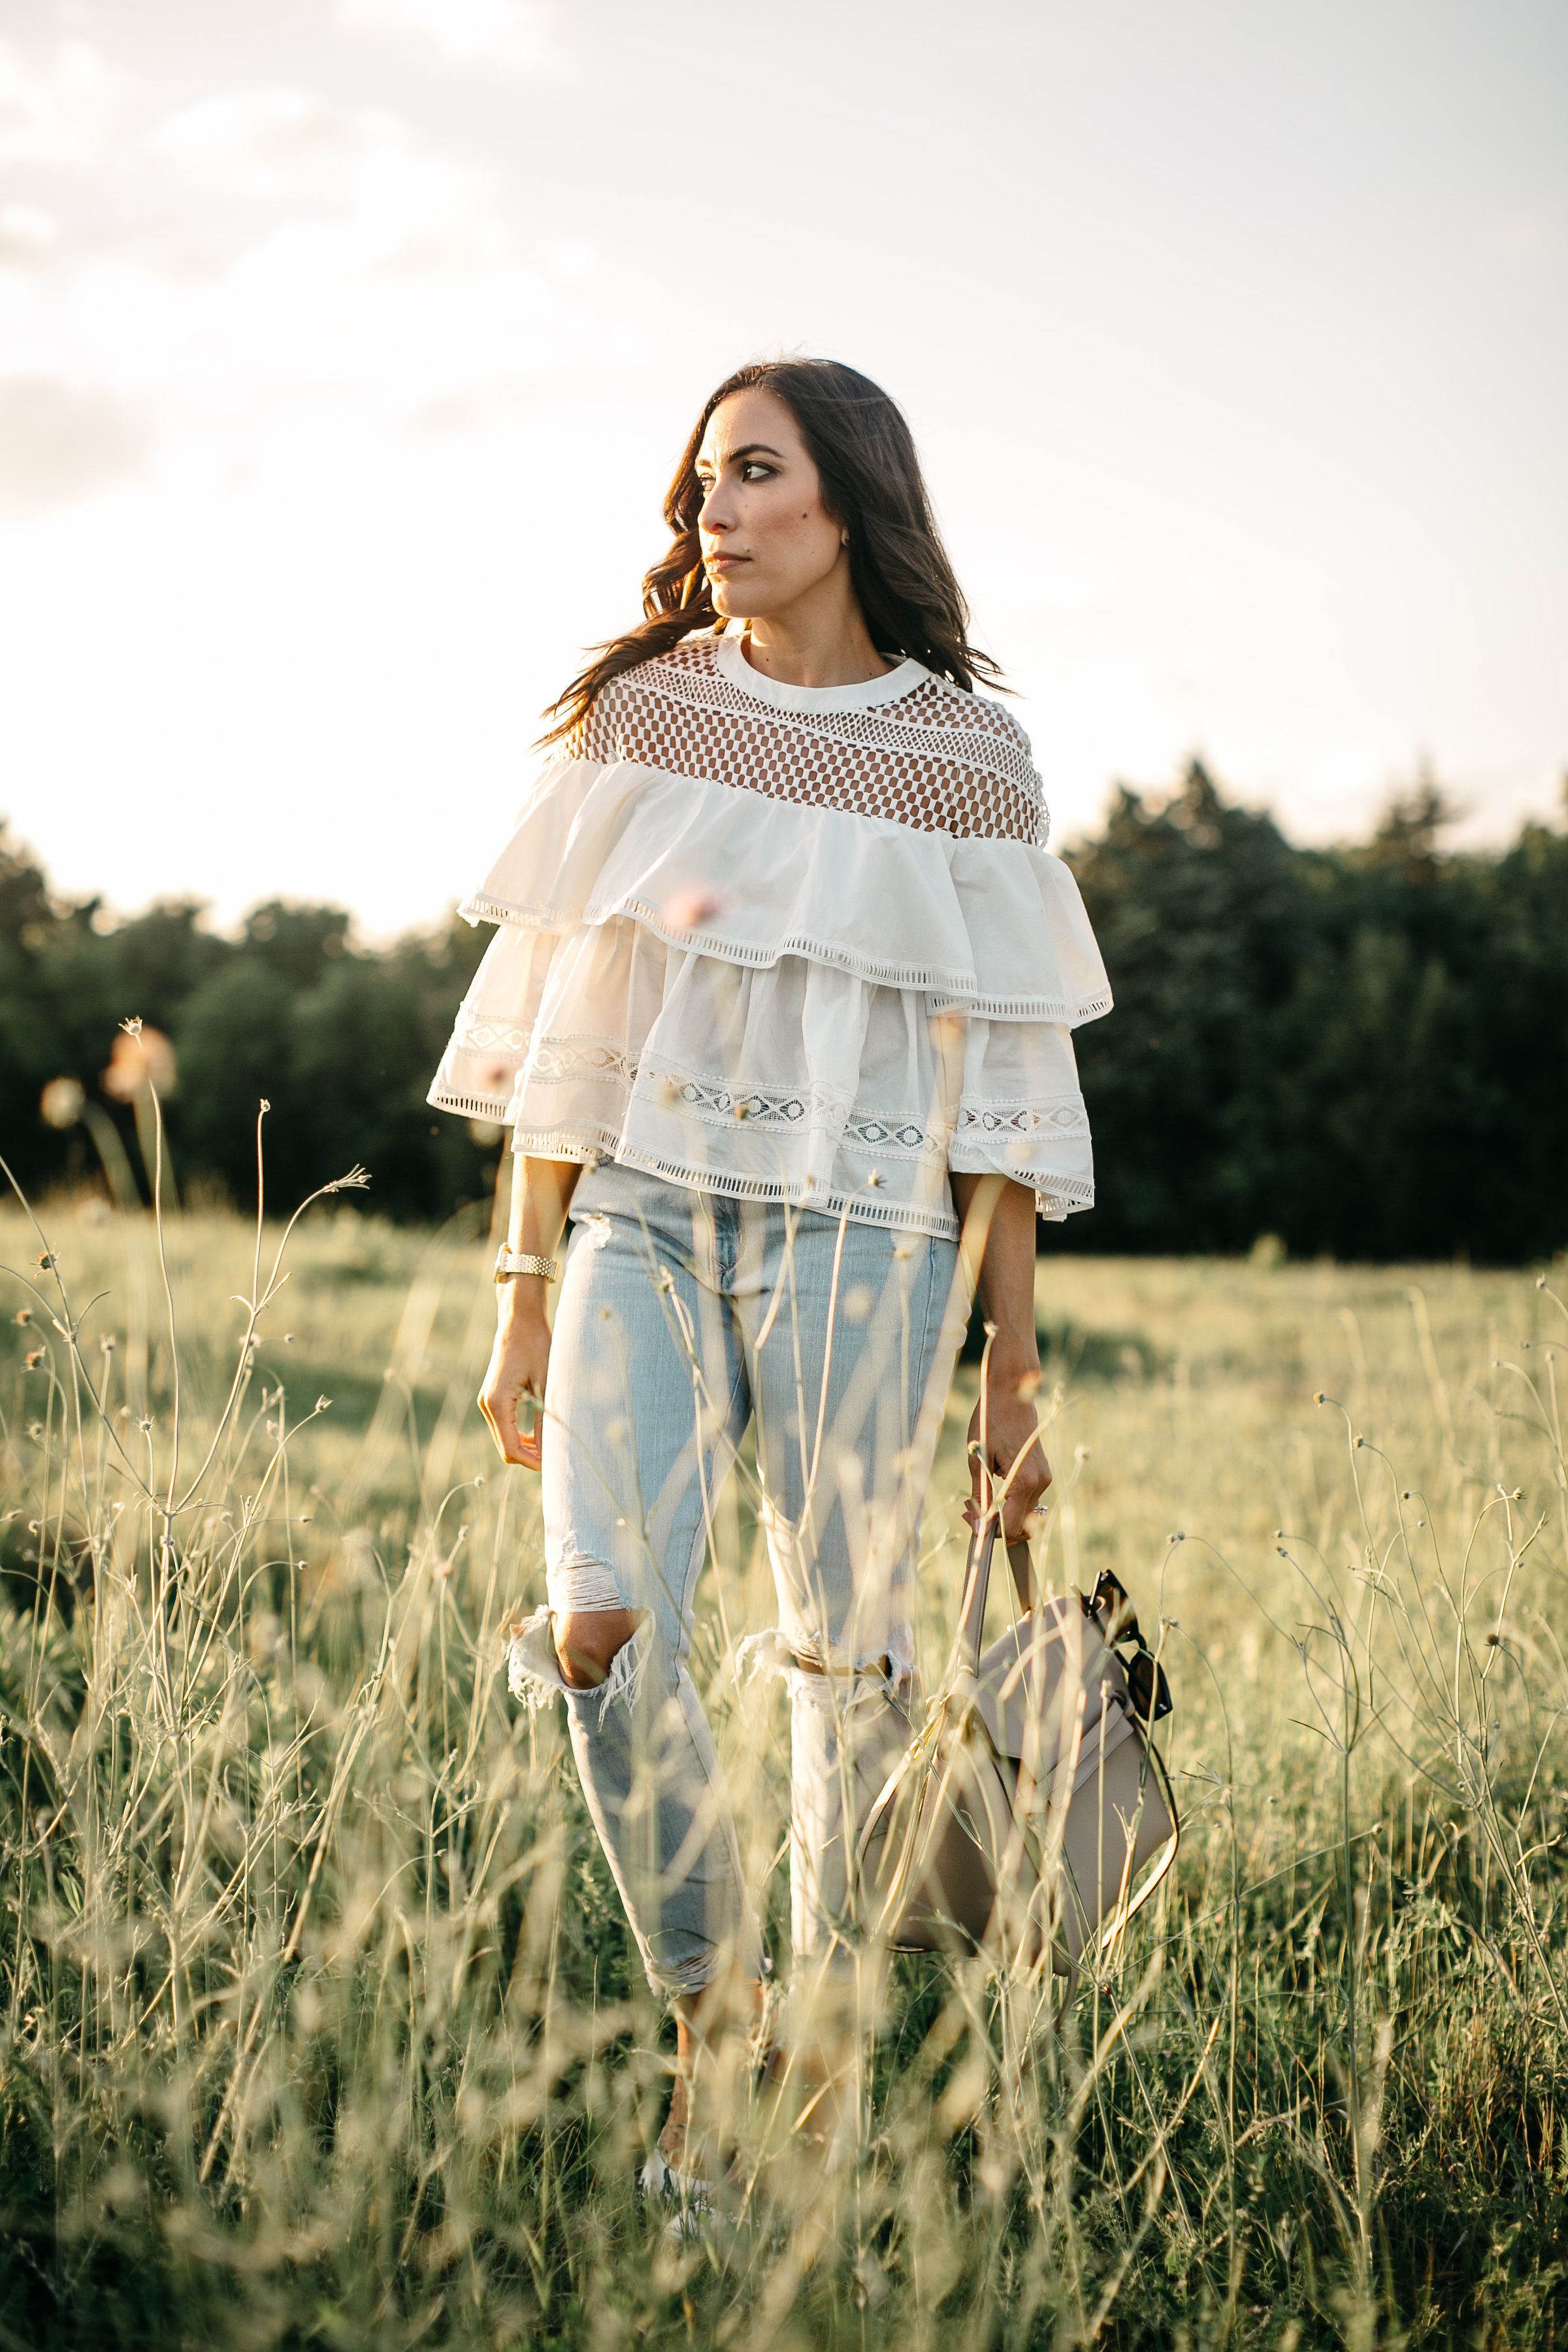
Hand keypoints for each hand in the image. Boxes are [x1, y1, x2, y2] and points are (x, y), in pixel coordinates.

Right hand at [478, 1284, 550, 1468]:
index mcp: (497, 1403)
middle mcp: (487, 1405)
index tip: (554, 1465)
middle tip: (556, 1458)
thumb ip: (546, 1420)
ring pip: (503, 1438)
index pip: (510, 1448)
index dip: (531, 1462)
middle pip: (505, 1447)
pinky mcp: (491, 1397)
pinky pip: (503, 1426)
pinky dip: (519, 1434)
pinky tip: (539, 1434)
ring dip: (525, 1447)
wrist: (519, 1321)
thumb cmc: (536, 1346)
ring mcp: (486, 1401)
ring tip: (551, 1446)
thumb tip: (551, 1451)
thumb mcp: (546, 1384)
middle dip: (529, 1457)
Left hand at [964, 1345, 1050, 1543]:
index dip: (988, 1531)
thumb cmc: (990, 1420)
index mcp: (1024, 1481)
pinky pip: (1027, 1498)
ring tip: (977, 1499)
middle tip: (969, 1510)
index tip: (968, 1518)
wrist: (1011, 1391)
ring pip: (1024, 1514)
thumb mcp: (977, 1459)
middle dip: (995, 1526)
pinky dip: (1009, 1502)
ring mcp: (1044, 1477)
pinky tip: (991, 1489)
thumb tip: (977, 1523)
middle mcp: (1040, 1482)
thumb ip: (980, 1494)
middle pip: (1021, 1525)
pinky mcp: (1042, 1471)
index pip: (1010, 1527)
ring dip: (1002, 1515)